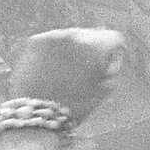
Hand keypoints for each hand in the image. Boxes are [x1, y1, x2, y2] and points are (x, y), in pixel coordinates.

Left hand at [8, 31, 127, 123]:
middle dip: (90, 51)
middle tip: (83, 72)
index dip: (113, 54)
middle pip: (91, 36)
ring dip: (71, 50)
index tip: (107, 66)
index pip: (114, 38)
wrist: (37, 114)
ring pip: (70, 37)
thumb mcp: (105, 88)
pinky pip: (52, 41)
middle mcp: (75, 35)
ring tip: (64, 73)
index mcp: (96, 47)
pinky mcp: (36, 40)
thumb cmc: (75, 106)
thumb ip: (111, 67)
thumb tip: (111, 54)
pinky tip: (50, 69)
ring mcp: (53, 36)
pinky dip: (53, 52)